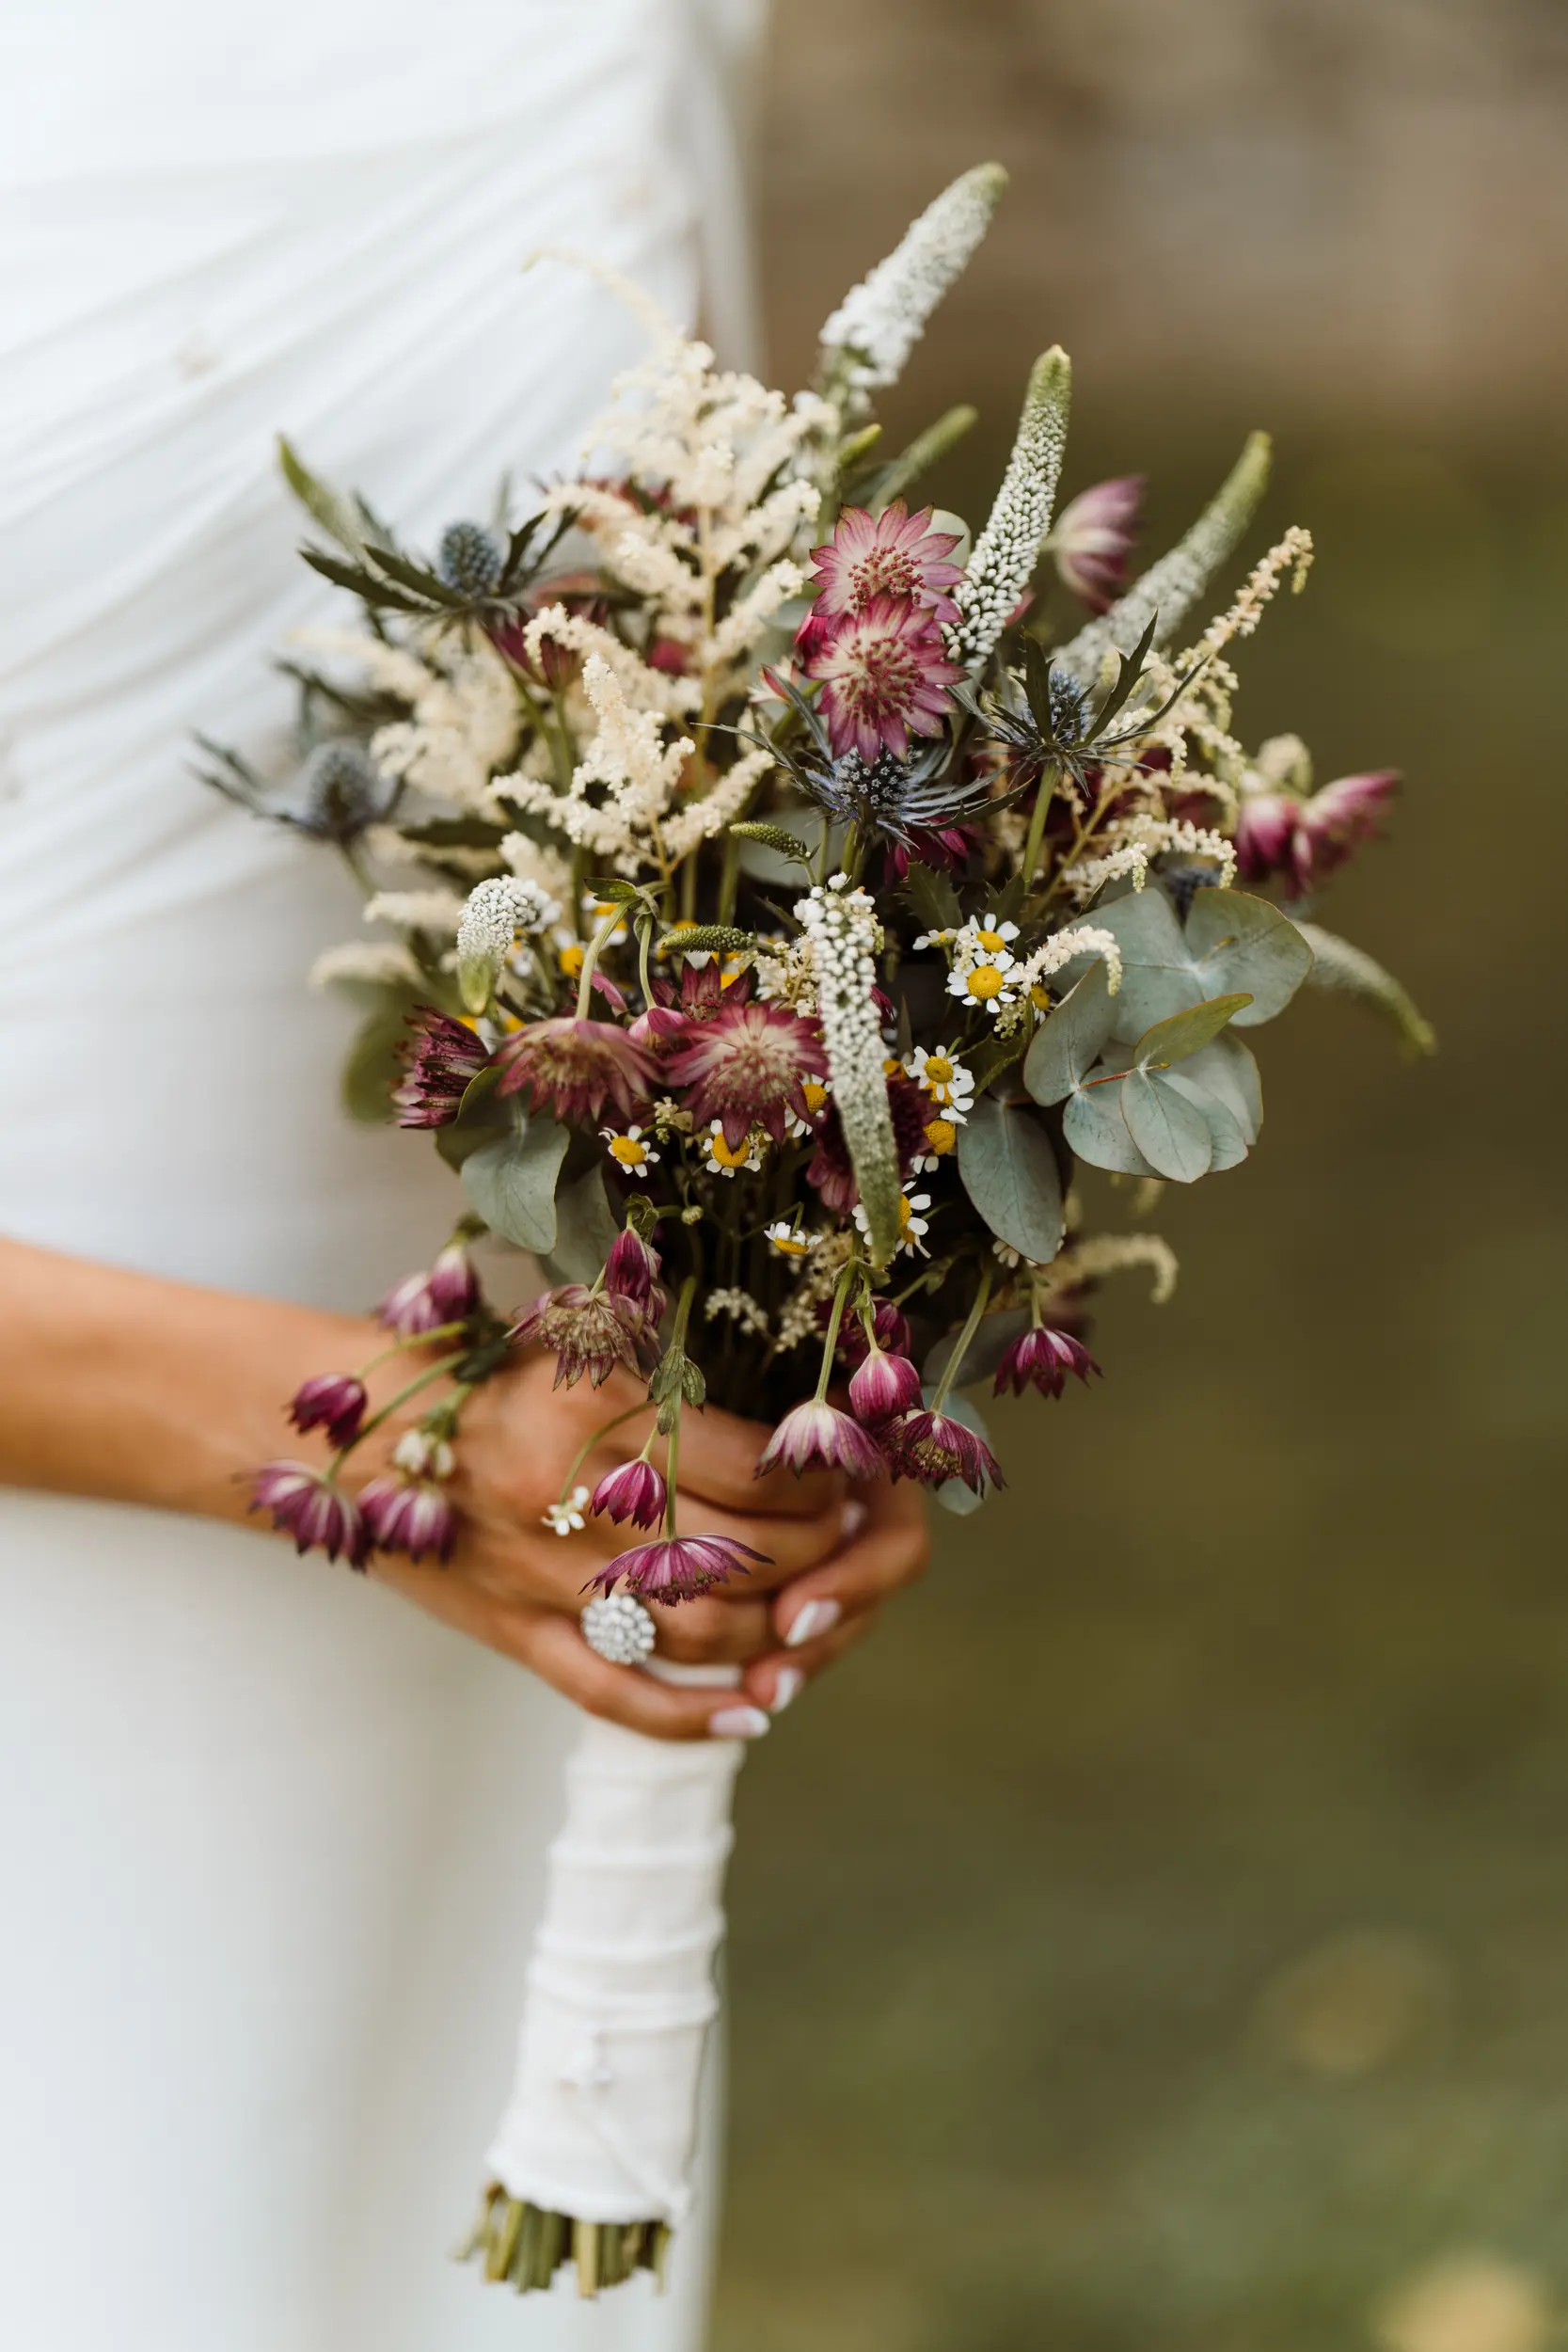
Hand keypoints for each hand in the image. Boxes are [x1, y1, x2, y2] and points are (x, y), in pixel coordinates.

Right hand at [362, 1349, 929, 1740]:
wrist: (348, 1433)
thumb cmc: (471, 1374)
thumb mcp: (574, 1345)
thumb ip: (669, 1375)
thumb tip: (788, 1417)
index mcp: (597, 1411)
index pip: (750, 1466)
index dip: (816, 1481)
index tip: (841, 1474)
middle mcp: (575, 1499)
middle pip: (739, 1555)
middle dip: (814, 1556)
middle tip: (844, 1540)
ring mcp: (544, 1577)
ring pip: (698, 1632)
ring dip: (774, 1632)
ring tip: (809, 1606)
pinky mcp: (514, 1632)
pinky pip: (614, 1695)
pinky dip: (692, 1716)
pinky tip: (749, 1715)